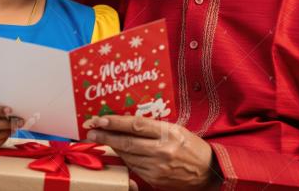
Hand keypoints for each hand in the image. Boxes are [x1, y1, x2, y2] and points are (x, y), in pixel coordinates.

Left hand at [83, 115, 220, 189]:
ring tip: (100, 138)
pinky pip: (133, 166)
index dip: (115, 122)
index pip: (136, 125)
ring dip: (111, 146)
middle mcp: (162, 150)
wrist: (208, 171)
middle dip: (105, 136)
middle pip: (127, 142)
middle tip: (90, 130)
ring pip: (127, 155)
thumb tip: (125, 122)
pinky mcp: (154, 179)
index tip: (100, 119)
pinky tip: (117, 151)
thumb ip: (152, 126)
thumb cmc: (190, 145)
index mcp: (168, 133)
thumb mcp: (175, 129)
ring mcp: (157, 167)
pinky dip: (123, 157)